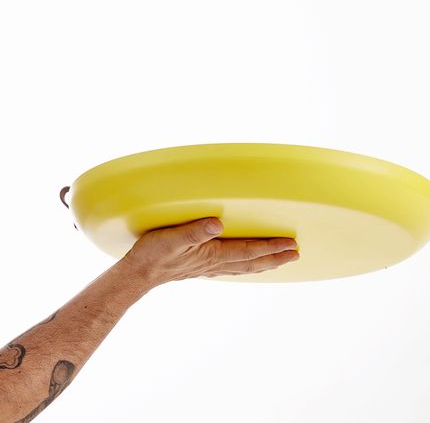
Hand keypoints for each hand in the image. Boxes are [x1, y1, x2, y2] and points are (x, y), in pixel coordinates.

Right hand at [121, 217, 298, 287]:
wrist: (140, 273)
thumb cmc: (154, 254)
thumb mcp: (171, 238)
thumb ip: (195, 230)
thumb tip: (218, 223)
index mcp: (212, 255)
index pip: (248, 251)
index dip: (270, 247)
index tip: (290, 244)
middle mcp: (215, 263)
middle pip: (252, 263)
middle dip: (275, 258)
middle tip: (295, 254)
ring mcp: (211, 268)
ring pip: (245, 267)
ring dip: (265, 263)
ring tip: (280, 260)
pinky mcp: (203, 267)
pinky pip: (234, 268)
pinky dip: (248, 267)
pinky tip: (248, 265)